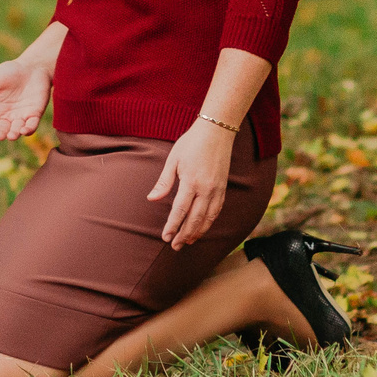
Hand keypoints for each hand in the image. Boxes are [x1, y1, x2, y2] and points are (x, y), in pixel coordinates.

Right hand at [0, 56, 53, 140]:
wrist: (32, 66)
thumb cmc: (9, 72)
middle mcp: (6, 116)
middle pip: (1, 131)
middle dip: (0, 134)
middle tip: (0, 135)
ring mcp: (20, 117)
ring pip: (16, 131)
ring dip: (13, 135)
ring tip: (12, 135)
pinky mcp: (34, 115)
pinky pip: (31, 126)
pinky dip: (28, 130)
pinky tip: (25, 130)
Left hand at [147, 119, 234, 248]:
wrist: (217, 131)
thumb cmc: (191, 143)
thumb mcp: (173, 159)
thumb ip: (164, 181)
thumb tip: (152, 199)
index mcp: (191, 181)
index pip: (180, 210)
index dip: (173, 226)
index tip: (165, 237)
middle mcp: (206, 188)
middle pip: (195, 219)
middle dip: (184, 235)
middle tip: (175, 246)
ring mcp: (217, 190)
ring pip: (208, 218)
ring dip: (197, 232)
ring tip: (187, 241)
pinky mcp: (224, 189)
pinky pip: (217, 211)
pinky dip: (209, 223)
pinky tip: (201, 228)